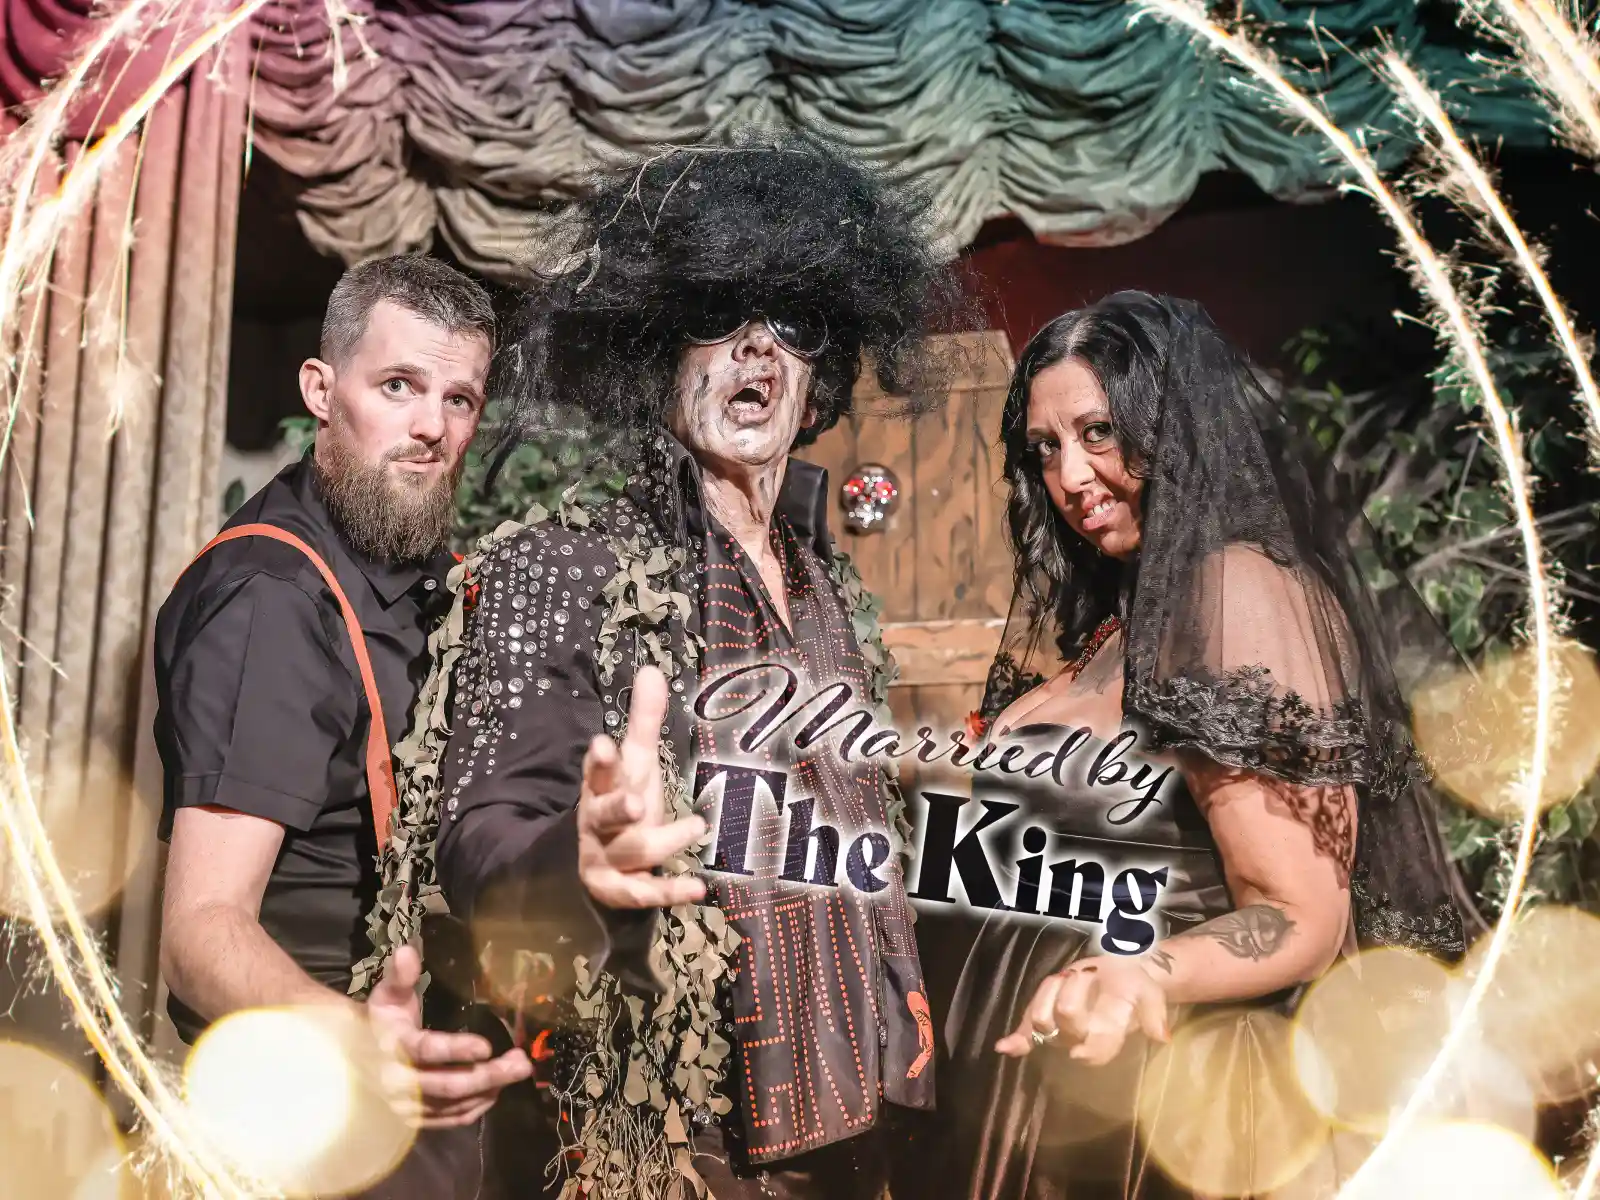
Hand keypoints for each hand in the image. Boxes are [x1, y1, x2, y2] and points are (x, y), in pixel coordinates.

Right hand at [367, 945, 531, 1127]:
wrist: (359, 1056)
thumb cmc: (383, 1020)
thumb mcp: (389, 994)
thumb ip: (400, 975)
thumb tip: (407, 951)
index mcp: (392, 1047)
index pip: (425, 1050)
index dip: (455, 1050)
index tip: (486, 1046)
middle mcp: (398, 1081)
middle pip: (447, 1085)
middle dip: (488, 1075)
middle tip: (520, 1063)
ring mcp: (407, 1105)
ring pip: (453, 1104)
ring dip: (489, 1089)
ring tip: (516, 1069)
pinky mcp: (417, 1119)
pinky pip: (451, 1119)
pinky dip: (477, 1107)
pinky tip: (497, 1090)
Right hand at [577, 665, 707, 909]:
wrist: (598, 867)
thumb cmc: (624, 806)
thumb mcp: (635, 765)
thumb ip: (644, 722)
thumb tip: (652, 669)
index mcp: (601, 788)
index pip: (596, 772)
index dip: (598, 762)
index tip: (604, 746)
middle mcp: (599, 824)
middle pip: (602, 815)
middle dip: (618, 808)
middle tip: (638, 802)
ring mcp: (606, 859)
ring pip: (631, 852)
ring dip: (664, 841)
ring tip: (697, 827)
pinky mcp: (619, 890)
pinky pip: (640, 894)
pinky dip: (668, 892)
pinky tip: (697, 888)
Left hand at [996, 957, 1169, 1065]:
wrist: (1119, 971)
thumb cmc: (1135, 985)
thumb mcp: (1151, 993)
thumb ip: (1155, 1014)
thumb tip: (1162, 1037)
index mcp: (1109, 1034)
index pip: (1097, 1049)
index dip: (1088, 1052)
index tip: (1079, 1050)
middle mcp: (1081, 1037)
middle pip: (1064, 1021)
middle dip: (1072, 991)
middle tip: (1086, 973)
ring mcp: (1060, 1030)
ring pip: (1041, 1018)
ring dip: (1049, 990)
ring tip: (1068, 975)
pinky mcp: (1043, 1018)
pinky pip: (1027, 1032)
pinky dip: (1016, 1041)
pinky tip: (1004, 1046)